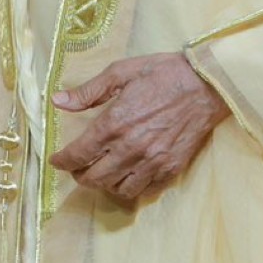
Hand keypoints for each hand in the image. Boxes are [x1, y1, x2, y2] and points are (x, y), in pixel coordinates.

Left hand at [49, 52, 228, 202]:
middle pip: (94, 178)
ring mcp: (152, 161)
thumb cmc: (163, 73)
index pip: (78, 154)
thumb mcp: (121, 72)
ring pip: (118, 189)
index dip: (62, 161)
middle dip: (79, 176)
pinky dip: (130, 187)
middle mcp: (131, 147)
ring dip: (104, 184)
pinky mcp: (171, 168)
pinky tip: (127, 175)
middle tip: (78, 168)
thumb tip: (58, 101)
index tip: (56, 160)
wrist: (207, 84)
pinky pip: (144, 190)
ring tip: (102, 172)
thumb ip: (88, 91)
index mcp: (114, 123)